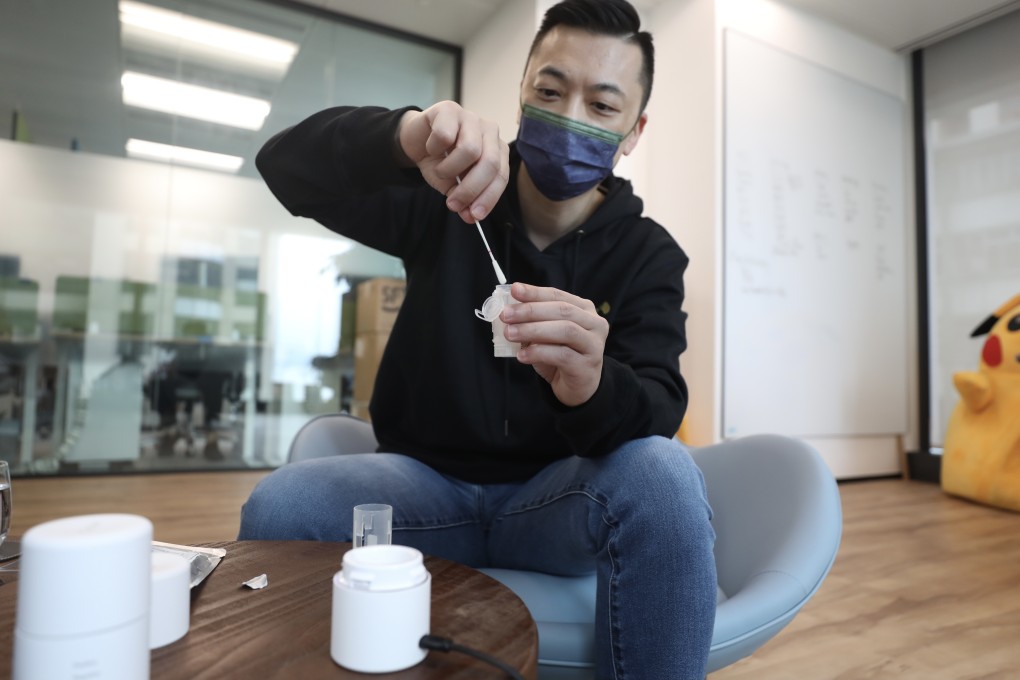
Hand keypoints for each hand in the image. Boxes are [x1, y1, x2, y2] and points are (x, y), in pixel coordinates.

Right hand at [397, 101, 508, 222]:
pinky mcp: (450, 109)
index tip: (474, 215)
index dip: (488, 197)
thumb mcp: (452, 186)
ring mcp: (471, 117)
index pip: (501, 176)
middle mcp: (489, 131)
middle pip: (490, 163)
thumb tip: (470, 217)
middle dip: (471, 189)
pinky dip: (433, 148)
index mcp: (497, 151)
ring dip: (449, 169)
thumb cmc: (440, 163)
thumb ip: (464, 201)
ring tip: (439, 171)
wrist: (416, 142)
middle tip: (453, 204)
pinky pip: (445, 135)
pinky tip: (430, 148)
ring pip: (469, 149)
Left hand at [501, 282, 608, 406]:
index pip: (558, 295)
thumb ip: (533, 321)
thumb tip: (508, 311)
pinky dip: (539, 353)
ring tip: (510, 334)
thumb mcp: (545, 335)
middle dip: (531, 311)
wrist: (577, 387)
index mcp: (584, 309)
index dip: (535, 292)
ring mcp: (594, 345)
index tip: (514, 290)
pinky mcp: (587, 365)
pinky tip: (522, 355)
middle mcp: (594, 323)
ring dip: (533, 330)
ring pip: (565, 330)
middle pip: (562, 310)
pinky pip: (562, 355)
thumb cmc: (559, 356)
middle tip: (506, 315)